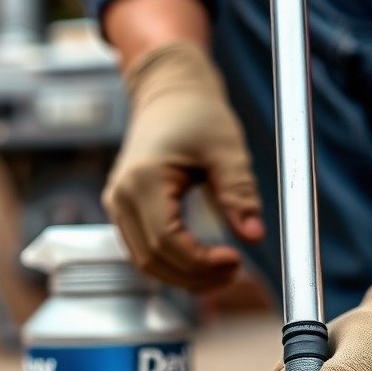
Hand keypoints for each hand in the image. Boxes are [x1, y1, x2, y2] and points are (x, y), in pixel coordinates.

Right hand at [104, 42, 263, 290]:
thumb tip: (254, 235)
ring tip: (224, 270)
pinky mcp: (123, 213)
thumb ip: (239, 193)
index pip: (167, 242)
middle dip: (196, 276)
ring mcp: (117, 207)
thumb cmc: (196, 114)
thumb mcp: (226, 150)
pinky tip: (203, 263)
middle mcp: (121, 197)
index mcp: (143, 179)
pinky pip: (144, 253)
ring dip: (185, 277)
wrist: (168, 94)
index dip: (200, 262)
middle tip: (234, 271)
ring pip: (146, 264)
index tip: (235, 260)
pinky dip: (174, 266)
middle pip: (154, 260)